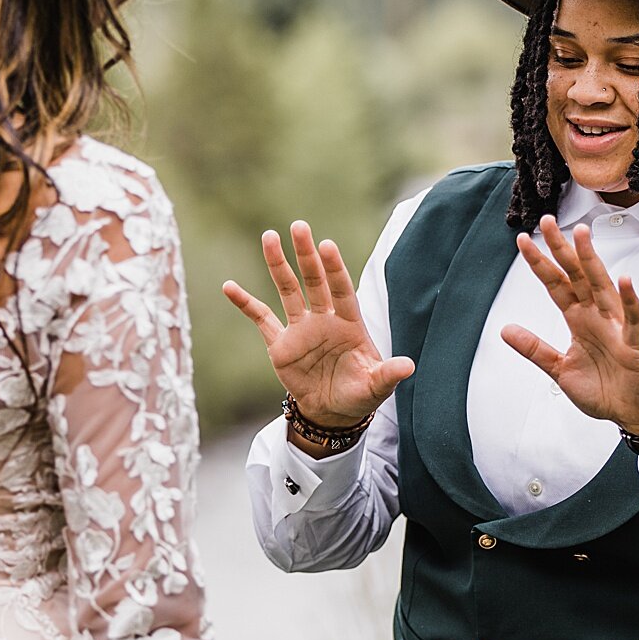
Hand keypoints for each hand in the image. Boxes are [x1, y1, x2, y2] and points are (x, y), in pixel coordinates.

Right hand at [223, 221, 414, 434]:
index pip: (341, 290)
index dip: (334, 269)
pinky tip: (229, 287)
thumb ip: (387, 374)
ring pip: (288, 290)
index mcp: (349, 323)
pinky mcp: (280, 344)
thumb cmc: (359, 394)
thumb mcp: (375, 386)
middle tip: (298, 227)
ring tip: (269, 237)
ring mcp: (300, 329)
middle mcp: (324, 319)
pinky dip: (245, 303)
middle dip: (307, 255)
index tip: (327, 245)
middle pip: (314, 281)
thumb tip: (409, 366)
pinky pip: (260, 319)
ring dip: (278, 265)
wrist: (333, 412)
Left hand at [500, 216, 638, 431]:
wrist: (632, 413)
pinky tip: (625, 281)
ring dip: (592, 262)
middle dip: (562, 249)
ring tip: (582, 237)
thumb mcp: (559, 370)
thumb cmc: (604, 389)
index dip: (540, 263)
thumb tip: (505, 330)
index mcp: (579, 320)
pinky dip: (630, 300)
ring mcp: (616, 327)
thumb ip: (535, 349)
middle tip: (548, 222)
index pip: (556, 285)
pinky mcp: (633, 344)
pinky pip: (633, 319)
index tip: (523, 240)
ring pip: (602, 288)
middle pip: (577, 276)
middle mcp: (596, 316)